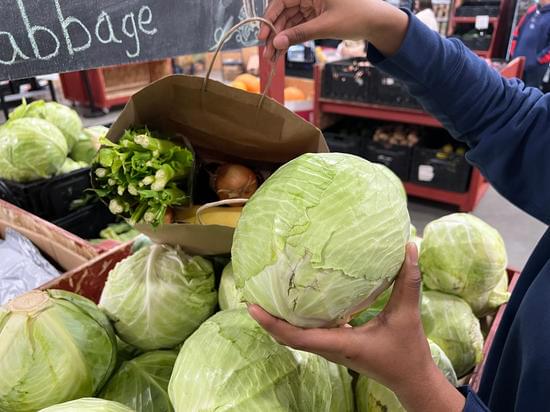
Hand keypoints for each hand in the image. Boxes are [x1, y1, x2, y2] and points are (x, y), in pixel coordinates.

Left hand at [248, 243, 464, 411]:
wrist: (411, 380)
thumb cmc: (408, 352)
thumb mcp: (407, 314)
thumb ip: (408, 281)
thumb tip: (409, 247)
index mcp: (340, 343)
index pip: (295, 338)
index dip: (271, 323)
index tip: (252, 307)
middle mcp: (329, 348)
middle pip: (287, 338)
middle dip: (267, 320)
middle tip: (251, 297)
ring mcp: (331, 348)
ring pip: (295, 338)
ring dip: (278, 321)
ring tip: (264, 298)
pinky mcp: (336, 345)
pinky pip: (307, 334)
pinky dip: (294, 322)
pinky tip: (295, 303)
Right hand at [259, 0, 408, 59]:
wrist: (377, 22)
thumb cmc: (357, 17)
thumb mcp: (326, 26)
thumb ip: (300, 34)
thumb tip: (277, 42)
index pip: (282, 0)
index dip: (270, 18)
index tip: (264, 36)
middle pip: (283, 12)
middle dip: (274, 33)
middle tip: (267, 52)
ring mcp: (312, 4)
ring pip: (289, 21)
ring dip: (281, 38)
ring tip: (273, 56)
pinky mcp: (316, 15)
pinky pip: (298, 26)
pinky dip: (291, 38)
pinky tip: (282, 51)